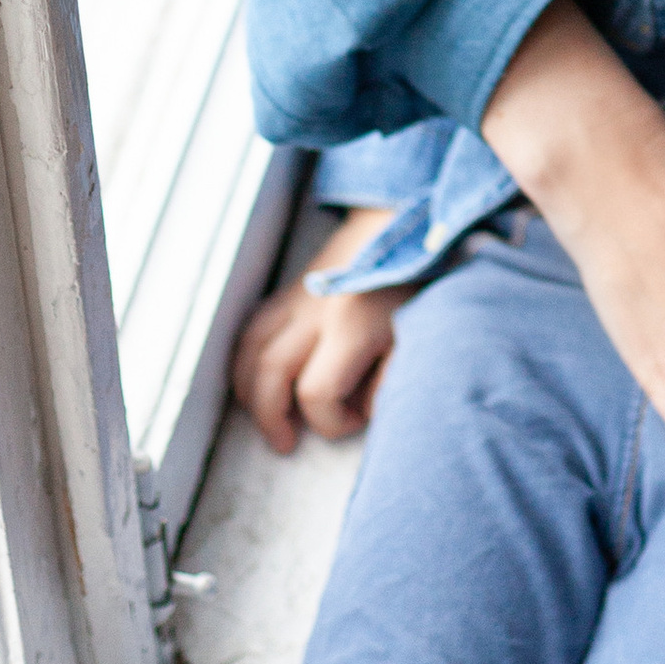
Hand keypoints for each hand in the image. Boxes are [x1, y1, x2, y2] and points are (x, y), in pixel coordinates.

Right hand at [233, 206, 413, 451]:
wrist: (402, 220)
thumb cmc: (419, 279)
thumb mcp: (419, 333)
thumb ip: (391, 378)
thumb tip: (361, 411)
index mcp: (351, 325)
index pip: (318, 393)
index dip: (332, 421)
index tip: (356, 420)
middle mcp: (314, 311)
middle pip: (268, 374)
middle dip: (270, 418)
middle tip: (286, 443)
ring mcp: (297, 297)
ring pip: (248, 349)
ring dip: (248, 391)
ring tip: (265, 416)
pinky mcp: (290, 289)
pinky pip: (252, 327)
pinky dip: (245, 358)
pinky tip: (257, 378)